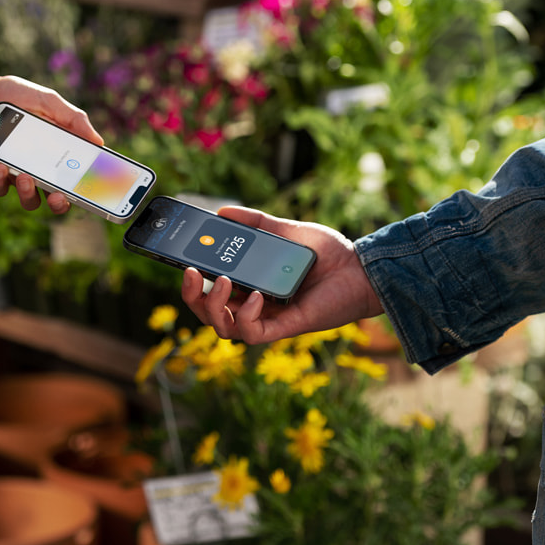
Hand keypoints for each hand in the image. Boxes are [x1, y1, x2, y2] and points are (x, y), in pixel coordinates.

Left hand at [0, 65, 103, 213]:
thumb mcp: (49, 101)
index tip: (91, 192)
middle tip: (58, 196)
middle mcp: (40, 168)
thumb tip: (99, 141)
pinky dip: (0, 181)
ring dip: (29, 194)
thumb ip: (74, 118)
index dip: (86, 190)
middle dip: (59, 203)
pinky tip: (0, 166)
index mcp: (58, 154)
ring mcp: (16, 173)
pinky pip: (0, 188)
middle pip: (56, 198)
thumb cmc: (15, 95)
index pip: (76, 178)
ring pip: (29, 199)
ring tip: (25, 177)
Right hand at [180, 207, 384, 343]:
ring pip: (223, 329)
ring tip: (223, 282)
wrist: (361, 268)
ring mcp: (268, 319)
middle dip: (193, 297)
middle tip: (192, 273)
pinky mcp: (285, 328)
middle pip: (209, 314)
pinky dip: (245, 317)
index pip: (210, 291)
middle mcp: (254, 306)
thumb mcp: (285, 231)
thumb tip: (223, 211)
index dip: (192, 282)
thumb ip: (255, 222)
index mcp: (249, 285)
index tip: (183, 261)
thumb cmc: (327, 254)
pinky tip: (254, 297)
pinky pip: (252, 333)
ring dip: (214, 307)